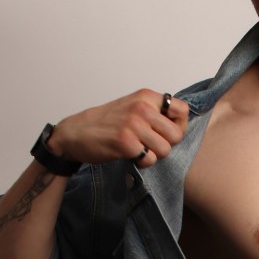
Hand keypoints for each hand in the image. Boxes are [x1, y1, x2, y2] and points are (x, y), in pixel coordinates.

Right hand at [48, 90, 188, 167]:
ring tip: (139, 150)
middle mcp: (142, 108)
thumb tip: (180, 124)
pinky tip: (131, 156)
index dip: (179, 126)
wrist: (75, 132)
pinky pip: (149, 159)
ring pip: (165, 149)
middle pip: (177, 135)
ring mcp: (134, 125)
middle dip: (166, 144)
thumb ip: (154, 112)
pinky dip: (142, 162)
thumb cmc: (105, 122)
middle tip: (150, 145)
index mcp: (146, 96)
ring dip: (154, 155)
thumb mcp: (132, 106)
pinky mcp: (126, 143)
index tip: (166, 132)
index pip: (182, 110)